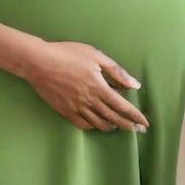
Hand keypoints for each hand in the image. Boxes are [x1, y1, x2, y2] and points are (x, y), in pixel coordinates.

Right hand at [21, 40, 149, 132]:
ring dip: (112, 126)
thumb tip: (134, 85)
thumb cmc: (67, 54)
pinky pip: (83, 124)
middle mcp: (90, 101)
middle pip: (113, 118)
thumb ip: (116, 71)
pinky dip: (94, 127)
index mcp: (99, 87)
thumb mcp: (95, 56)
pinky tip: (98, 125)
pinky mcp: (65, 110)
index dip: (135, 116)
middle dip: (128, 125)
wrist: (38, 62)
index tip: (145, 123)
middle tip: (139, 130)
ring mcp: (76, 108)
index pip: (123, 106)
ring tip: (120, 127)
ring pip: (99, 123)